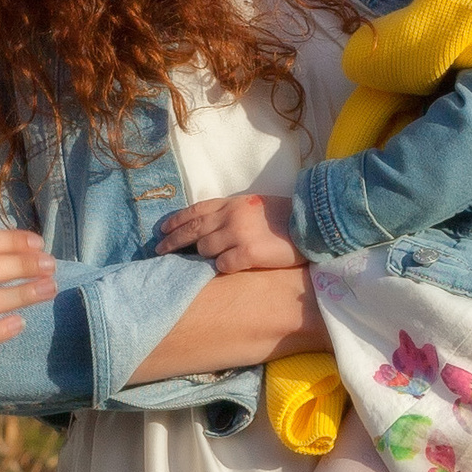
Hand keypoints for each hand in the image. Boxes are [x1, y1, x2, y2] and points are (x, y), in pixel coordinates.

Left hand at [153, 193, 302, 273]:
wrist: (312, 222)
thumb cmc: (286, 215)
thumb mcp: (255, 204)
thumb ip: (232, 212)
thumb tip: (210, 224)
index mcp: (232, 203)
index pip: (195, 211)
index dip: (175, 221)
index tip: (162, 229)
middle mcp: (230, 217)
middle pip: (192, 230)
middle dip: (171, 241)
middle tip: (159, 250)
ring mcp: (238, 234)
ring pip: (204, 249)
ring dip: (202, 256)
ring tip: (201, 263)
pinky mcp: (248, 253)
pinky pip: (223, 265)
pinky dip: (222, 267)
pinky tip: (228, 269)